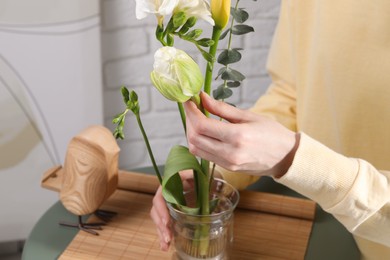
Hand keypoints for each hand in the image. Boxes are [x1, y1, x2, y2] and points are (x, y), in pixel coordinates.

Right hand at [150, 170, 193, 250]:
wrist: (197, 177)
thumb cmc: (194, 174)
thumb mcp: (192, 172)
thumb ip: (191, 173)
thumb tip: (192, 175)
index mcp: (166, 187)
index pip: (159, 199)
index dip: (161, 211)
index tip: (166, 221)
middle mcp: (164, 198)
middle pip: (157, 213)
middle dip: (161, 226)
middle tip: (168, 237)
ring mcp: (167, 207)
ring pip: (159, 222)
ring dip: (161, 234)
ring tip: (166, 245)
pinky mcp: (171, 214)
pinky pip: (164, 226)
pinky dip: (164, 237)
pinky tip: (165, 246)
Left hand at [184, 92, 298, 176]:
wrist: (286, 157)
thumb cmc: (271, 133)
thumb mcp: (248, 116)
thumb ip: (222, 108)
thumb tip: (202, 98)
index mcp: (237, 136)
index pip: (201, 125)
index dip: (191, 111)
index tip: (189, 100)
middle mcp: (229, 153)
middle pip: (194, 138)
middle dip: (189, 121)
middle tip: (194, 108)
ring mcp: (227, 163)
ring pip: (195, 149)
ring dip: (192, 133)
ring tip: (199, 119)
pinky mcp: (227, 168)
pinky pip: (204, 155)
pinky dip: (199, 142)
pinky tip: (206, 132)